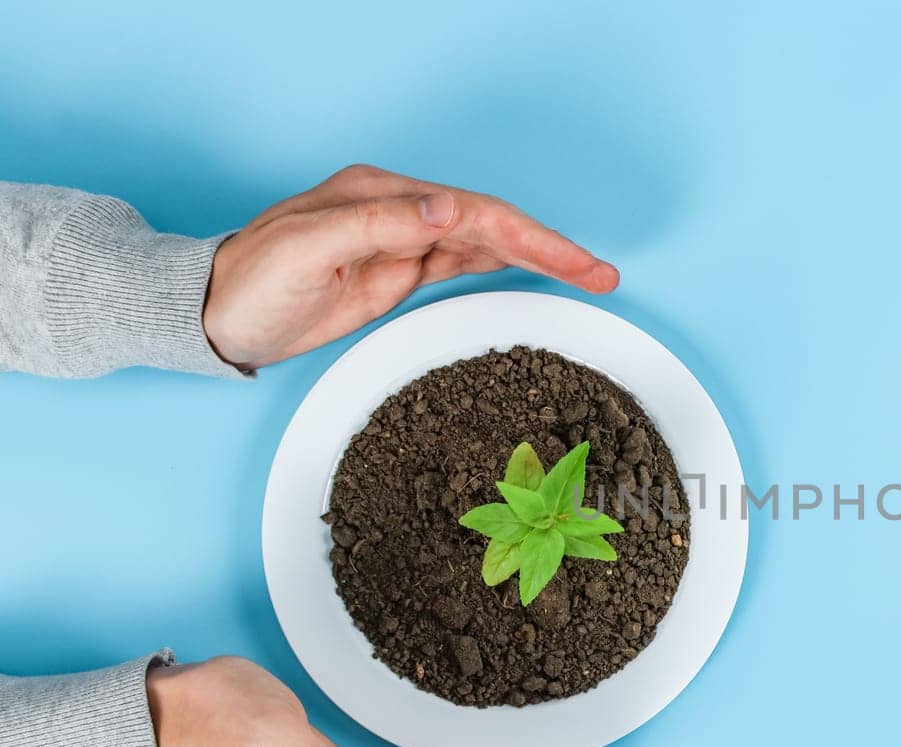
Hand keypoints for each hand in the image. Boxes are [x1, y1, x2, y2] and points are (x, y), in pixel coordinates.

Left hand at [201, 163, 620, 369]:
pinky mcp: (398, 271)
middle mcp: (398, 211)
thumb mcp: (309, 248)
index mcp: (381, 196)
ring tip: (591, 276)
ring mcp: (401, 241)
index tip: (573, 261)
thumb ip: (381, 225)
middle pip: (492, 226)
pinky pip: (464, 263)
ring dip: (538, 258)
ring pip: (486, 244)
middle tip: (603, 274)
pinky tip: (534, 271)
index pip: (472, 213)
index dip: (529, 237)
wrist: (216, 315)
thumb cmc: (252, 282)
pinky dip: (505, 267)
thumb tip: (448, 210)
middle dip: (551, 249)